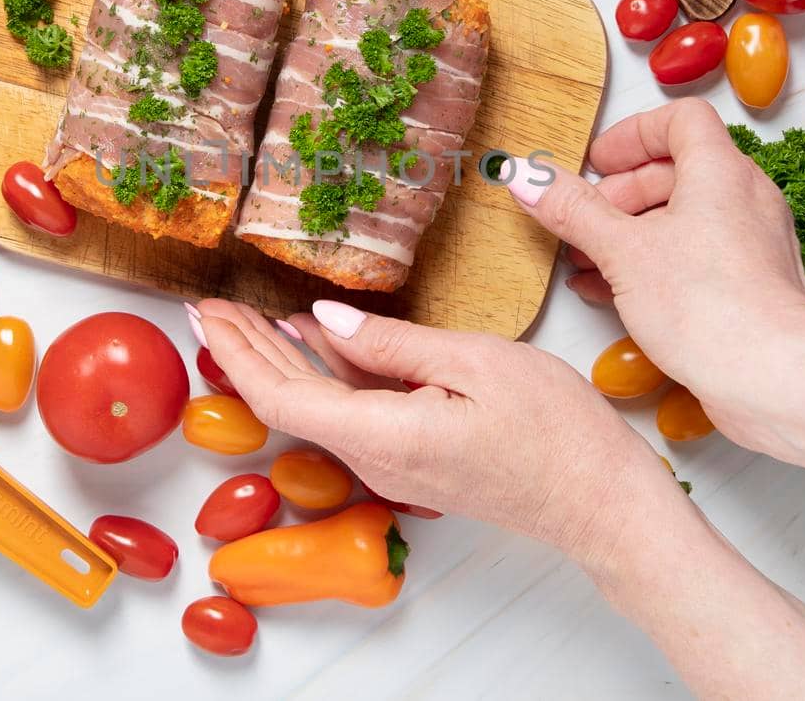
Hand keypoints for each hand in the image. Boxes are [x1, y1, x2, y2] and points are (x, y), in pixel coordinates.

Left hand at [189, 298, 686, 569]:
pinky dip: (325, 372)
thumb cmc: (554, 432)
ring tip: (248, 314)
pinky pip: (353, 412)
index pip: (281, 393)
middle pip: (289, 401)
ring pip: (318, 406)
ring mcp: (394, 462)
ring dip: (280, 359)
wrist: (600, 500)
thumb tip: (326, 321)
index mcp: (380, 434)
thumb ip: (392, 345)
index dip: (235, 351)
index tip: (204, 310)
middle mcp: (375, 457)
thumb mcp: (475, 363)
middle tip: (208, 304)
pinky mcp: (415, 457)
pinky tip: (317, 339)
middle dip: (242, 351)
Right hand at [505, 98, 804, 403]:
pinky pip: (696, 256)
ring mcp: (752, 243)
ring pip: (683, 218)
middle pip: (676, 170)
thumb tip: (529, 177)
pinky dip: (653, 262)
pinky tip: (612, 293)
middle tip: (583, 219)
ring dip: (630, 233)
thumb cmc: (712, 309)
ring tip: (587, 261)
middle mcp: (746, 199)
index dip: (632, 134)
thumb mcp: (621, 251)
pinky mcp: (750, 284)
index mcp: (721, 171)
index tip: (597, 162)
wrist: (772, 378)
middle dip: (619, 194)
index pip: (680, 120)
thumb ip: (572, 210)